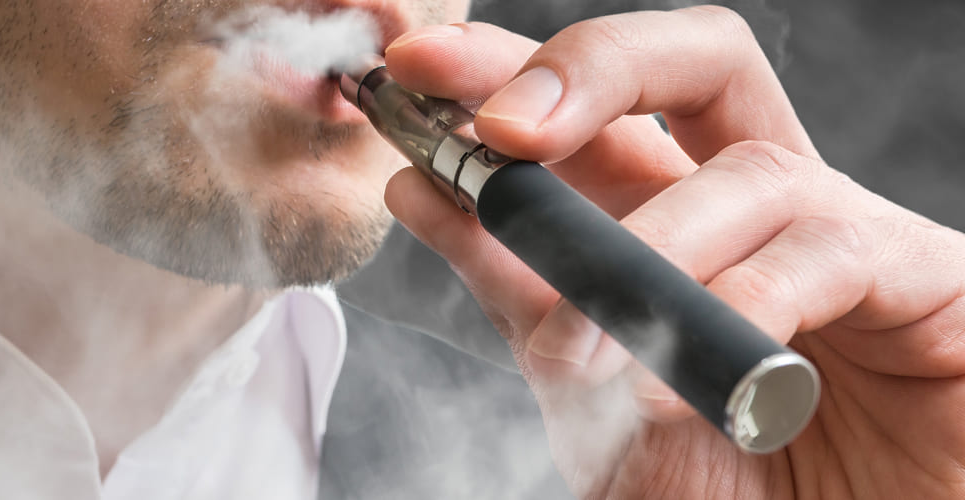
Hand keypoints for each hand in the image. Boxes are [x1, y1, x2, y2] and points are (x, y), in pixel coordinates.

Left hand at [384, 7, 964, 498]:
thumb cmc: (728, 487)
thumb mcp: (592, 392)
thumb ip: (520, 294)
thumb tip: (424, 194)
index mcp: (679, 221)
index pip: (602, 110)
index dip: (512, 71)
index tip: (413, 72)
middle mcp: (760, 209)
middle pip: (696, 63)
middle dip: (589, 65)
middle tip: (501, 121)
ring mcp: (848, 233)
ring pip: (748, 172)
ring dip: (642, 257)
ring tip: (574, 355)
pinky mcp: (927, 278)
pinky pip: (826, 254)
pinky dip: (732, 309)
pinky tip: (669, 381)